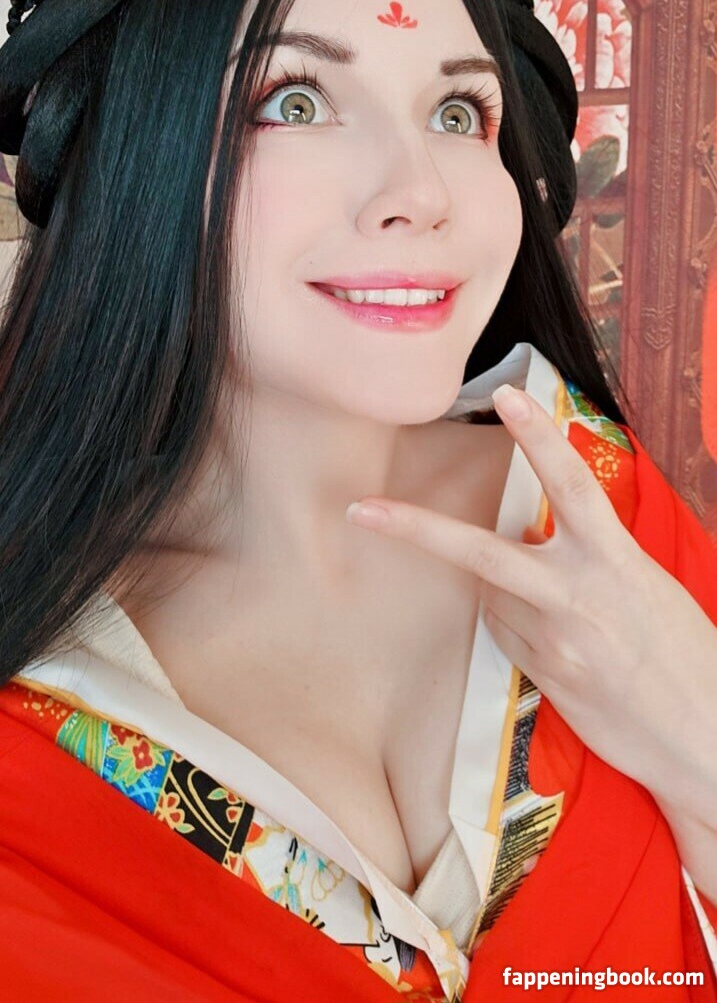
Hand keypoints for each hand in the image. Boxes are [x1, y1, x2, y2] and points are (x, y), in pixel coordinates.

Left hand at [345, 384, 716, 814]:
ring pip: (492, 597)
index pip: (572, 484)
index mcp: (617, 561)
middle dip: (418, 528)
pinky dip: (512, 621)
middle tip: (363, 510)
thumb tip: (536, 537)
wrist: (704, 737)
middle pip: (482, 552)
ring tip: (562, 610)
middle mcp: (577, 598)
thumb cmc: (685, 652)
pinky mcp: (543, 678)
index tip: (509, 397)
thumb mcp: (649, 586)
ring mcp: (554, 643)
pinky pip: (505, 633)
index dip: (539, 437)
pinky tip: (555, 637)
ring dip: (501, 587)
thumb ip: (594, 556)